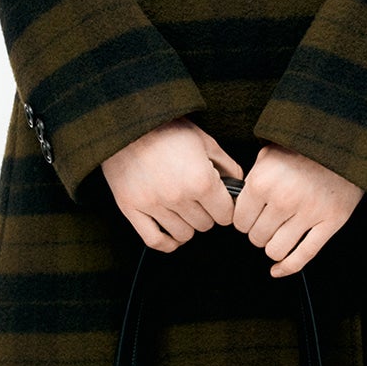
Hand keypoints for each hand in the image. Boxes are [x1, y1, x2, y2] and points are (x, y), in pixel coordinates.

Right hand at [100, 118, 243, 251]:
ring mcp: (154, 205)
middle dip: (206, 214)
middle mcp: (178, 197)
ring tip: (184, 209)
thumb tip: (238, 183)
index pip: (225, 215)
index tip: (220, 202)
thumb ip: (226, 165)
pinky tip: (171, 233)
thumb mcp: (204, 140)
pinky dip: (166, 242)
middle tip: (200, 200)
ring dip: (187, 225)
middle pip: (205, 225)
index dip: (225, 208)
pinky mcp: (131, 208)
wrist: (128, 123)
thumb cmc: (167, 128)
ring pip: (183, 234)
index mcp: (201, 180)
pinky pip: (154, 240)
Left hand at [232, 143, 364, 275]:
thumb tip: (237, 200)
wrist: (345, 144)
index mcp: (262, 181)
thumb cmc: (304, 148)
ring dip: (273, 247)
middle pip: (256, 237)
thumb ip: (252, 177)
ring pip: (276, 250)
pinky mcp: (330, 222)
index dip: (243, 221)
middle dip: (258, 233)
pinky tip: (278, 269)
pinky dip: (288, 267)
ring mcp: (308, 213)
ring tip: (278, 235)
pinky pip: (304, 256)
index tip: (250, 217)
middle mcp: (282, 199)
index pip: (240, 220)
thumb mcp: (270, 153)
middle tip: (266, 223)